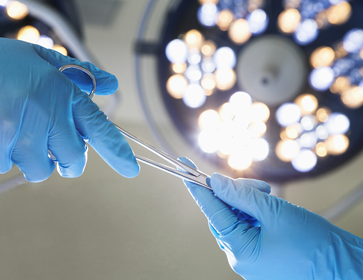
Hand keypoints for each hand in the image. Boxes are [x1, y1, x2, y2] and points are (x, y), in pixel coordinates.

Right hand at [0, 26, 138, 181]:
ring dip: (36, 157)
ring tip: (19, 131)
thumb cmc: (0, 63)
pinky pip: (9, 167)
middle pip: (73, 161)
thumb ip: (80, 75)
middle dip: (70, 160)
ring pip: (42, 169)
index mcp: (63, 94)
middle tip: (57, 147)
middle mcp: (46, 117)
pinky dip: (6, 155)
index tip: (131, 169)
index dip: (118, 152)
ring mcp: (20, 136)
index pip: (99, 129)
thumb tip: (109, 85)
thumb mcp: (44, 61)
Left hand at [179, 157, 362, 279]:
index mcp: (240, 250)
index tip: (184, 168)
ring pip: (236, 217)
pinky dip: (255, 212)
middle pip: (224, 213)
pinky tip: (270, 207)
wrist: (344, 268)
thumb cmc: (314, 245)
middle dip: (236, 194)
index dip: (198, 188)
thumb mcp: (275, 212)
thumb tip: (215, 182)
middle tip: (258, 187)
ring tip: (271, 198)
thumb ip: (241, 196)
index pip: (212, 211)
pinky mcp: (260, 252)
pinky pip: (248, 226)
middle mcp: (240, 255)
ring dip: (249, 201)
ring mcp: (251, 255)